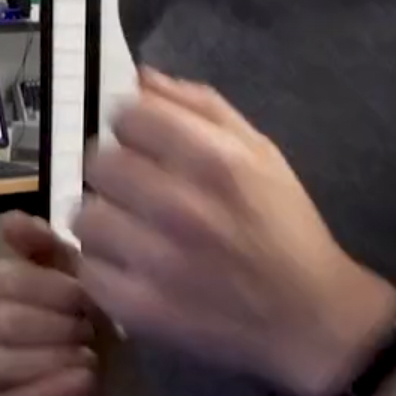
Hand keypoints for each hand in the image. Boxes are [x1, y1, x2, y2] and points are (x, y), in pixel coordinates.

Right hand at [0, 213, 109, 395]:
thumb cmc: (91, 307)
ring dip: (49, 359)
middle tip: (88, 328)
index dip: (44, 289)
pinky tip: (84, 382)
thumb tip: (9, 224)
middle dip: (50, 326)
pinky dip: (48, 395)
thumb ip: (44, 244)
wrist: (121, 355)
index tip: (84, 296)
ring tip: (89, 355)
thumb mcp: (77, 266)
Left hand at [73, 70, 395, 395]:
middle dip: (116, 171)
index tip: (143, 144)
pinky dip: (104, 267)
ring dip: (105, 220)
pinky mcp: (139, 307)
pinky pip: (89, 269)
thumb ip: (202, 107)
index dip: (132, 127)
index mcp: (213, 160)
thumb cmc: (286, 228)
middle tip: (137, 191)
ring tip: (132, 233)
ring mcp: (155, 260)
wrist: (310, 318)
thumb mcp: (262, 153)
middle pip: (99, 162)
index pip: (127, 115)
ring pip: (86, 215)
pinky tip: (132, 268)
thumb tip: (142, 77)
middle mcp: (179, 205)